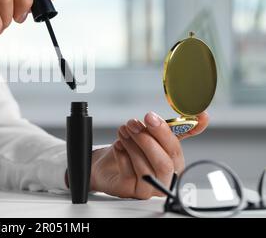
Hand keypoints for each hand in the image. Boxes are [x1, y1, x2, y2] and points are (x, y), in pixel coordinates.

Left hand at [89, 111, 208, 198]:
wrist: (106, 165)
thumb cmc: (132, 150)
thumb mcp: (151, 136)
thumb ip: (171, 128)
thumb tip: (202, 116)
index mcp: (174, 163)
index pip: (175, 150)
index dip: (164, 132)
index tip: (151, 117)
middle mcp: (165, 178)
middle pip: (163, 163)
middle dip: (146, 140)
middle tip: (133, 123)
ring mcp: (149, 187)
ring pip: (145, 168)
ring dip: (132, 145)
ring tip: (124, 130)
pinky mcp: (131, 191)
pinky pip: (129, 174)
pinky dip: (122, 155)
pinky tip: (118, 145)